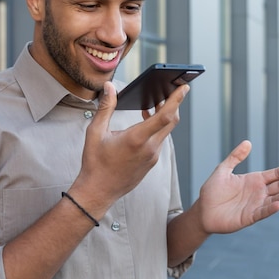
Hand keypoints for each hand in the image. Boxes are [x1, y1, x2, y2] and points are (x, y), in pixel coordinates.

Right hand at [70, 81, 189, 213]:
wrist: (98, 191)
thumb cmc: (95, 163)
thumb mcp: (95, 132)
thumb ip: (106, 107)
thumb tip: (109, 87)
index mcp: (137, 139)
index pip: (165, 116)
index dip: (176, 100)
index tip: (184, 87)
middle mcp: (149, 148)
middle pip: (171, 122)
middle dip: (173, 104)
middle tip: (171, 90)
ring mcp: (152, 157)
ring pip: (166, 132)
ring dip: (164, 117)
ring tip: (154, 104)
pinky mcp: (151, 163)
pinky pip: (160, 141)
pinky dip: (157, 129)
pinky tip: (147, 123)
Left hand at [197, 140, 278, 233]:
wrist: (203, 210)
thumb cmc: (213, 190)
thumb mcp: (223, 170)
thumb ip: (235, 157)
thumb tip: (247, 142)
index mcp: (255, 180)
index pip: (276, 173)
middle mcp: (259, 192)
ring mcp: (256, 205)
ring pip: (274, 199)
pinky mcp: (249, 217)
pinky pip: (263, 212)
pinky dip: (271, 209)